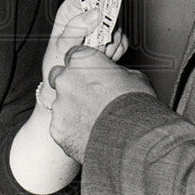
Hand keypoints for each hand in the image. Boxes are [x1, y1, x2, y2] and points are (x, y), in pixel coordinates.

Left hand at [39, 0, 128, 106]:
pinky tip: (105, 58)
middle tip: (97, 44)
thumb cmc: (55, 64)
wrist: (65, 84)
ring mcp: (99, 27)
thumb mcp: (60, 45)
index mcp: (71, 10)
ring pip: (117, 26)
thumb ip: (75, 28)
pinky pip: (123, 40)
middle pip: (108, 9)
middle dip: (106, 28)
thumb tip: (94, 12)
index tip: (105, 9)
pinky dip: (117, 51)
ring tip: (97, 55)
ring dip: (111, 42)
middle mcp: (86, 15)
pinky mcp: (110, 39)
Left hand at [48, 46, 154, 161]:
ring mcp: (59, 105)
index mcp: (82, 60)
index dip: (81, 65)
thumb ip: (114, 72)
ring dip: (72, 109)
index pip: (73, 55)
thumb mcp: (134, 77)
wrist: (134, 139)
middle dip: (69, 85)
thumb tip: (113, 76)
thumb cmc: (136, 105)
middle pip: (58, 76)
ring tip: (94, 121)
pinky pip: (61, 126)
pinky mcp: (57, 128)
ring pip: (60, 104)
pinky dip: (71, 130)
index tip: (88, 74)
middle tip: (87, 97)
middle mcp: (65, 79)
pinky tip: (89, 135)